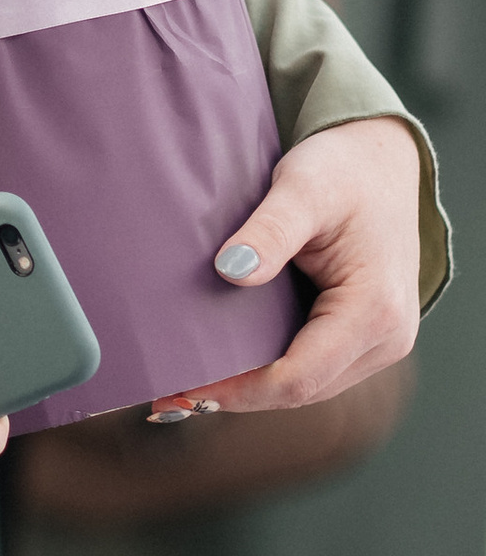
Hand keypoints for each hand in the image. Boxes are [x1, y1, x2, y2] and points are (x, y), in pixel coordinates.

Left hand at [153, 117, 422, 419]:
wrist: (379, 160)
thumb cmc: (345, 170)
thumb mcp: (303, 188)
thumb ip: (270, 230)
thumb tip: (232, 271)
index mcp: (375, 310)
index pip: (299, 376)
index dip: (239, 389)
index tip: (184, 385)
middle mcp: (387, 337)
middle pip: (302, 391)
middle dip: (236, 395)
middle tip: (167, 395)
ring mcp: (380, 341)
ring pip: (308, 386)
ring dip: (250, 389)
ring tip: (186, 385)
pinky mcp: (364, 336)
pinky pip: (313, 368)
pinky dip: (269, 371)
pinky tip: (224, 366)